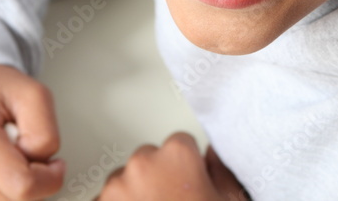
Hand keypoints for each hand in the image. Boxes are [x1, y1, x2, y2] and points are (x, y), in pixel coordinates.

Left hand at [97, 132, 248, 200]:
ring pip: (125, 181)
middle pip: (149, 160)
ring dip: (136, 196)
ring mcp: (115, 188)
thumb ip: (222, 172)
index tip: (190, 184)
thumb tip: (213, 157)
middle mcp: (142, 164)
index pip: (181, 143)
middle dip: (159, 179)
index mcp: (177, 156)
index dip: (189, 166)